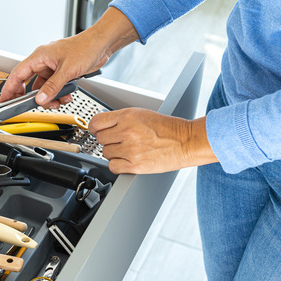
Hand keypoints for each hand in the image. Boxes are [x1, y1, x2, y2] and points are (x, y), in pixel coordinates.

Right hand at [0, 7, 138, 107]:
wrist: (102, 44)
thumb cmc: (85, 47)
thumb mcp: (67, 71)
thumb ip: (52, 87)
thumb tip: (40, 99)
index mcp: (39, 57)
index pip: (18, 74)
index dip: (9, 89)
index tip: (4, 100)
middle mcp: (43, 62)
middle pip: (29, 83)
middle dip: (32, 97)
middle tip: (32, 106)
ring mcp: (52, 68)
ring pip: (43, 88)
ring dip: (50, 97)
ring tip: (59, 101)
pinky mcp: (61, 73)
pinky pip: (54, 87)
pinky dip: (59, 94)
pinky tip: (67, 95)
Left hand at [90, 108, 217, 173]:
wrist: (186, 142)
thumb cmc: (167, 128)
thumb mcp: (142, 114)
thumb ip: (120, 119)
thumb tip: (102, 126)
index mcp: (127, 116)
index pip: (96, 122)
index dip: (95, 127)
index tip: (96, 130)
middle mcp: (127, 132)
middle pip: (100, 139)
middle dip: (108, 140)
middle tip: (120, 140)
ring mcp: (130, 149)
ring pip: (106, 153)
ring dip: (114, 152)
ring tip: (128, 149)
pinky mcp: (135, 165)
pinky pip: (113, 166)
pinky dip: (118, 165)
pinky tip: (127, 160)